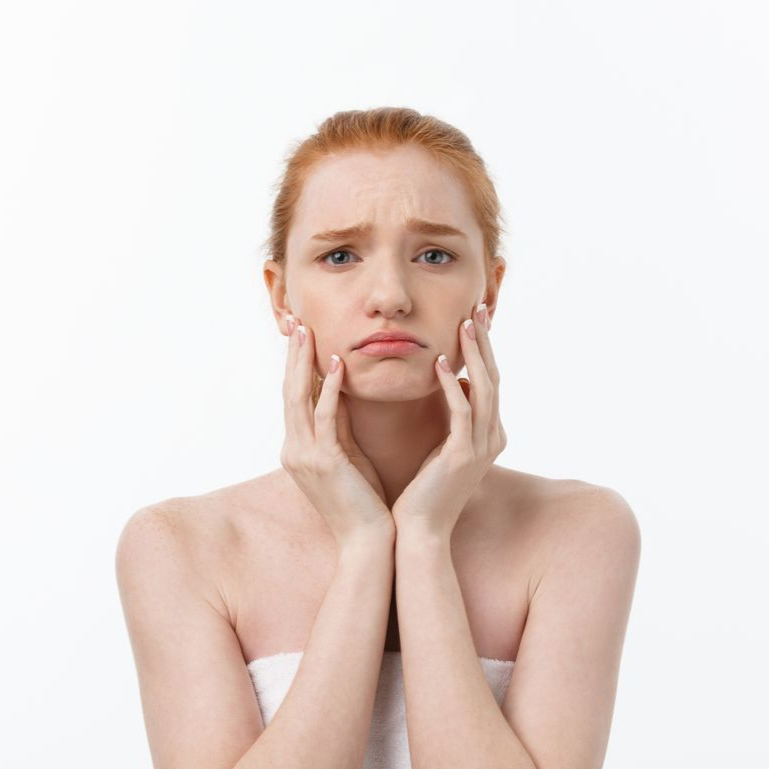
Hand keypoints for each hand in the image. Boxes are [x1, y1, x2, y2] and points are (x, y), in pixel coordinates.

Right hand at [280, 316, 394, 550]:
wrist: (368, 541)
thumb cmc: (363, 499)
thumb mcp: (347, 454)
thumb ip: (339, 425)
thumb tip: (340, 392)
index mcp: (299, 448)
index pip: (295, 398)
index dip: (296, 365)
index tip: (302, 335)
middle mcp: (294, 449)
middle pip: (289, 392)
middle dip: (292, 356)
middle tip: (295, 321)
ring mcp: (304, 456)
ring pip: (298, 399)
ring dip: (303, 363)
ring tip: (307, 331)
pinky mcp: (323, 462)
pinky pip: (324, 417)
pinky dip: (328, 388)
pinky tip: (335, 364)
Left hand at [391, 304, 506, 539]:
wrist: (419, 531)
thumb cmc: (425, 489)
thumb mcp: (445, 444)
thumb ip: (456, 415)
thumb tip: (461, 382)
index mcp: (489, 434)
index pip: (490, 382)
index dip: (484, 349)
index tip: (474, 318)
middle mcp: (492, 437)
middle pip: (494, 378)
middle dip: (485, 342)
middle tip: (478, 306)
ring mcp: (482, 447)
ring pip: (485, 389)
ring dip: (475, 354)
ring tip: (464, 322)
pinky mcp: (463, 456)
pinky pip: (462, 412)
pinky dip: (454, 385)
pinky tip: (443, 363)